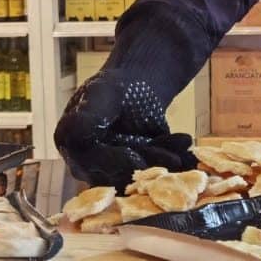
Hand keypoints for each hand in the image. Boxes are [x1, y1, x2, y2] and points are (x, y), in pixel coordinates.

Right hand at [54, 69, 194, 188]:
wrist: (136, 87)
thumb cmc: (113, 88)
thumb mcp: (100, 95)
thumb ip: (89, 115)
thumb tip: (74, 134)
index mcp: (73, 145)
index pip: (92, 161)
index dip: (114, 162)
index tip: (135, 157)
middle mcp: (92, 164)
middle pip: (121, 173)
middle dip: (148, 164)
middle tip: (172, 159)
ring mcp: (118, 170)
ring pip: (143, 172)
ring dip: (165, 160)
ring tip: (184, 145)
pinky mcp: (141, 170)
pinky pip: (159, 166)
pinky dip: (175, 154)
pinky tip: (186, 142)